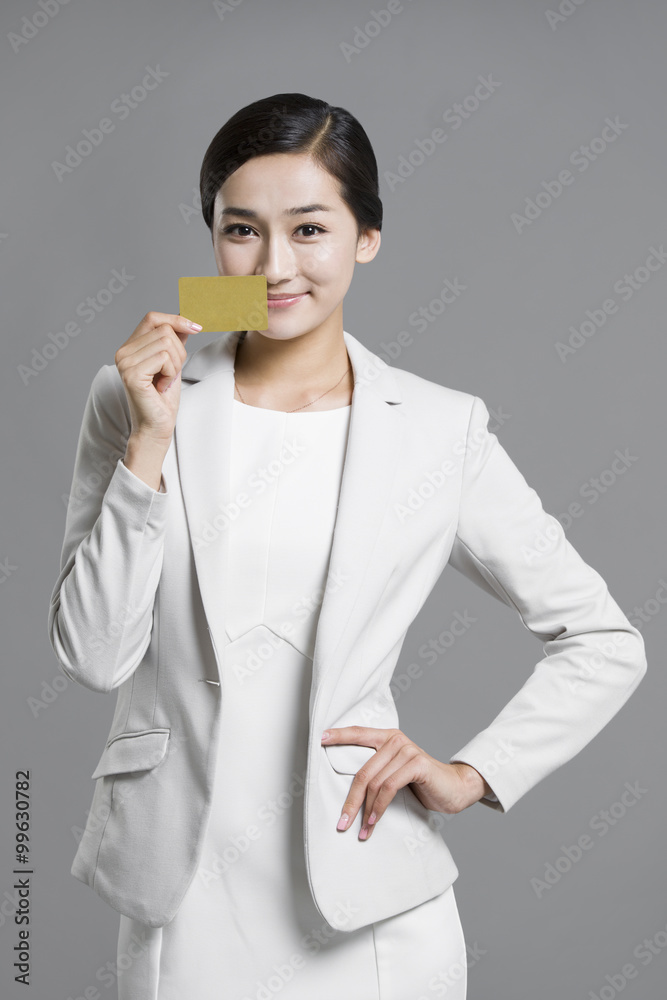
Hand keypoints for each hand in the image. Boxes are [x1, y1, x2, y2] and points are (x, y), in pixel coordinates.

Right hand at [114, 311, 201, 444]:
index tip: (196, 328)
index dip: (176, 319)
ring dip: (176, 365)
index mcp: (129, 347)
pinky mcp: (132, 374)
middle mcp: (123, 352)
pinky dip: (171, 373)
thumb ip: (174, 341)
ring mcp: (125, 362)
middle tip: (171, 374)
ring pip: (167, 343)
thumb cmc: (163, 398)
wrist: (156, 426)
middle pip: (165, 331)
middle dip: (179, 353)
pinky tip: (162, 387)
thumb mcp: (172, 363)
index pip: (152, 318)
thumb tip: (185, 321)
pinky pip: (164, 358)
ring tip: (166, 381)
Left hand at [321, 726, 490, 840]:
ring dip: (365, 811)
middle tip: (341, 822)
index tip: (320, 738)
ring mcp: (407, 750)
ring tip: (361, 831)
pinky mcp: (417, 764)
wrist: (455, 788)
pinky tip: (374, 822)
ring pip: (374, 782)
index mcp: (388, 738)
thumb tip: (350, 790)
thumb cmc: (422, 784)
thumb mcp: (396, 774)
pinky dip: (378, 808)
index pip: (359, 733)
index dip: (339, 736)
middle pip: (363, 771)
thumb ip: (378, 772)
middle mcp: (396, 740)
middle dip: (350, 800)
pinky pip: (389, 788)